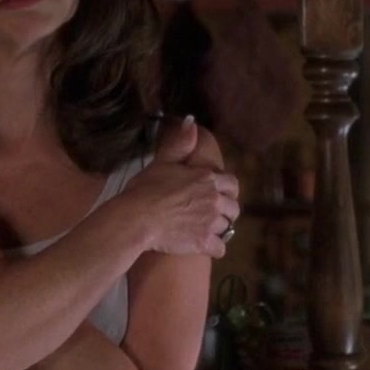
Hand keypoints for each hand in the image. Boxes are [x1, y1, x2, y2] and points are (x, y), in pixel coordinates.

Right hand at [118, 117, 239, 257]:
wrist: (136, 217)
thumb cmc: (146, 188)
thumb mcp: (163, 161)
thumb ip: (181, 143)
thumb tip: (192, 121)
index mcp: (207, 178)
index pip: (232, 184)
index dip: (227, 190)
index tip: (218, 194)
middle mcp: (214, 199)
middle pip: (233, 208)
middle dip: (226, 211)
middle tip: (212, 214)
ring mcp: (211, 222)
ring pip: (227, 228)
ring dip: (219, 229)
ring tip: (206, 229)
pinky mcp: (204, 243)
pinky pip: (221, 248)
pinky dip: (215, 248)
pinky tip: (205, 246)